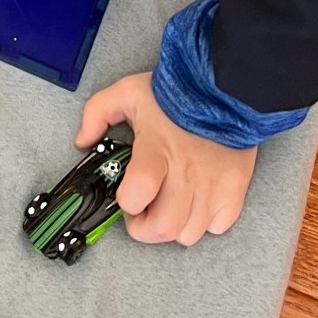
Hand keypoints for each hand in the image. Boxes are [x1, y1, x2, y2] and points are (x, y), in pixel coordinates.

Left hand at [77, 73, 255, 244]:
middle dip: (145, 228)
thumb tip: (83, 140)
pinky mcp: (234, 189)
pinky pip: (217, 227)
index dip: (126, 202)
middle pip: (165, 228)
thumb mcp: (128, 92)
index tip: (125, 195)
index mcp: (157, 148)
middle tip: (143, 209)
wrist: (226, 84)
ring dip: (173, 226)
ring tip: (169, 202)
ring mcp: (213, 184)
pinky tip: (195, 200)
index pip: (138, 193)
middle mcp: (187, 172)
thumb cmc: (179, 90)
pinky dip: (204, 222)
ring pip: (189, 234)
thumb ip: (97, 113)